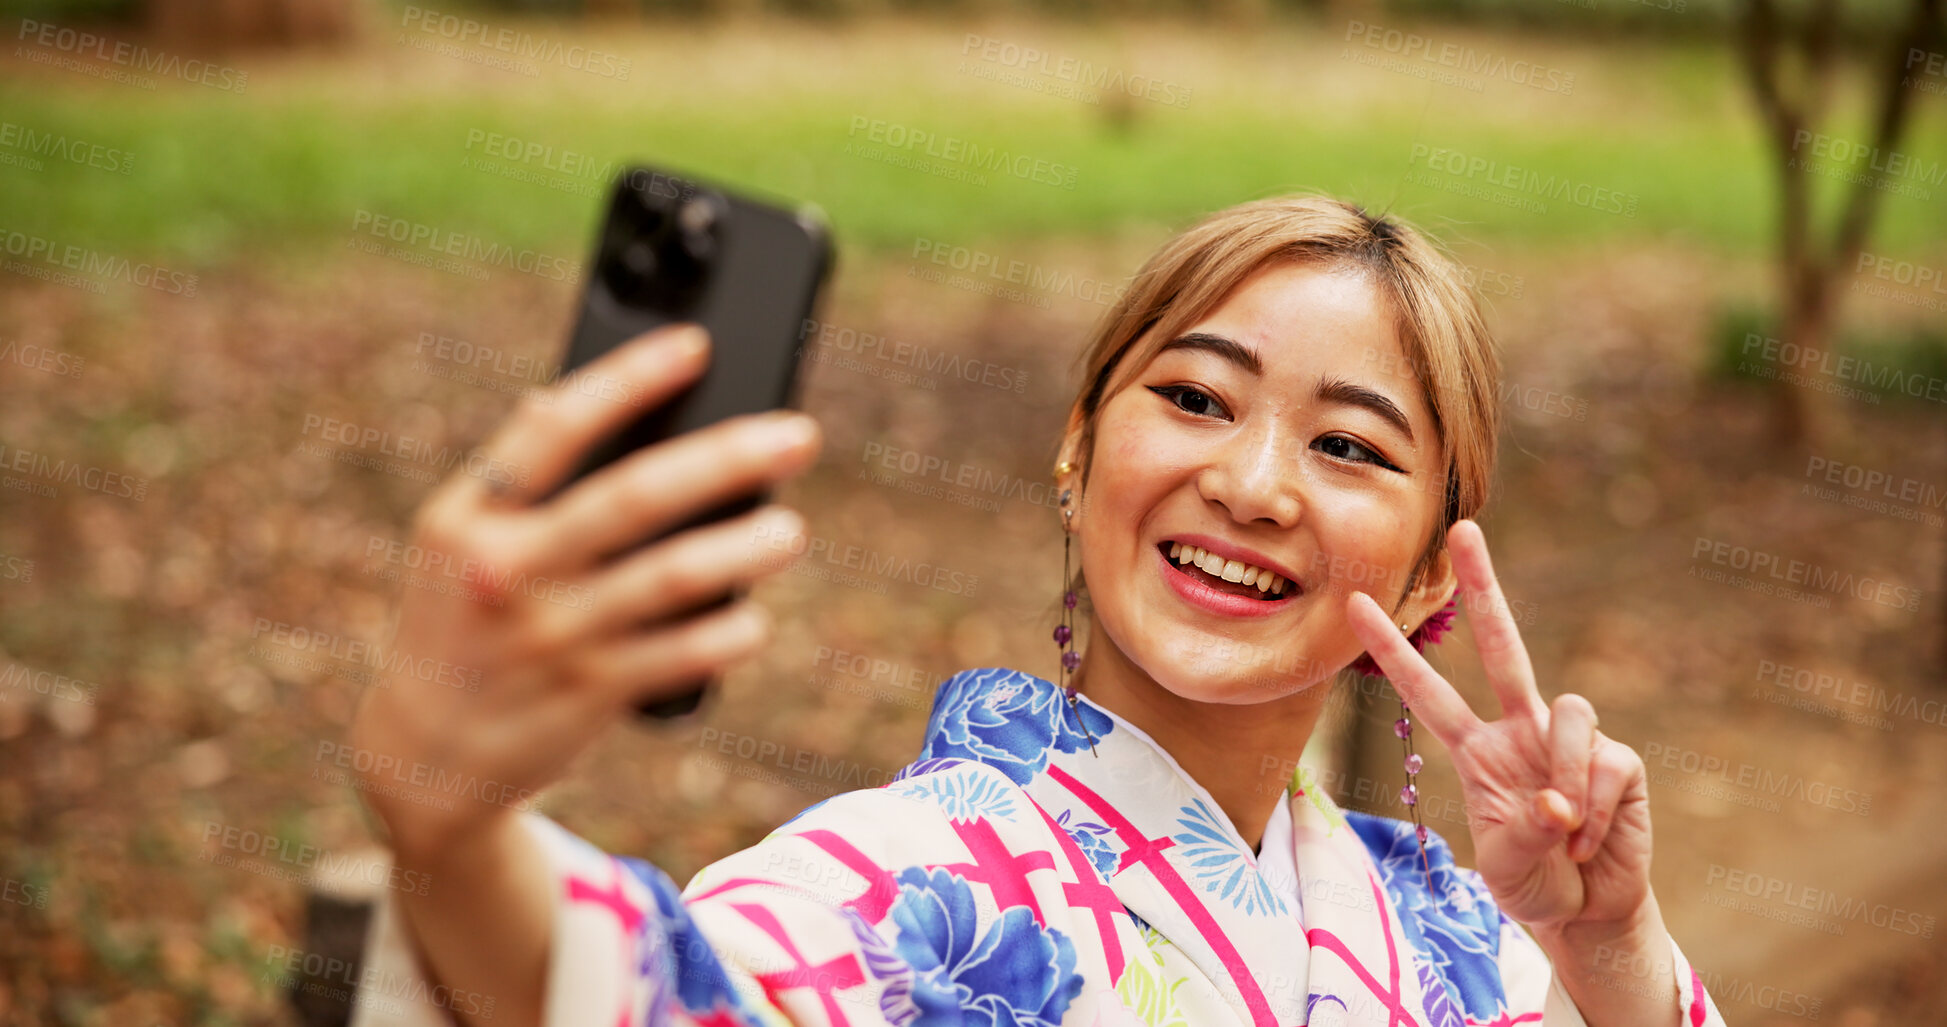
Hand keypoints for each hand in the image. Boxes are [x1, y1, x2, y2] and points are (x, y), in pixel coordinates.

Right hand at [345, 323, 821, 863]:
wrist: (423, 755)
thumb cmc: (463, 621)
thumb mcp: (456, 544)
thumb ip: (513, 481)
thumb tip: (562, 393)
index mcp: (467, 515)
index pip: (552, 427)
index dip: (628, 379)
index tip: (695, 345)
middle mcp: (504, 571)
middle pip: (633, 497)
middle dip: (726, 458)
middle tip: (798, 435)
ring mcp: (549, 636)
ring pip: (671, 579)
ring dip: (744, 549)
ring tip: (788, 529)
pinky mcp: (588, 695)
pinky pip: (679, 656)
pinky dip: (726, 633)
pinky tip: (754, 618)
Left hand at [1345, 519, 1651, 931]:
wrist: (1588, 912)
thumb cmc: (1533, 884)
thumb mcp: (1506, 867)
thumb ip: (1523, 832)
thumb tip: (1556, 800)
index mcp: (1475, 751)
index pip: (1427, 693)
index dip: (1394, 652)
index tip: (1355, 603)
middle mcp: (1519, 731)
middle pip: (1503, 645)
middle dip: (1484, 585)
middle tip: (1464, 529)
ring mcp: (1568, 740)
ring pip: (1568, 709)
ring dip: (1565, 776)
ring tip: (1564, 830)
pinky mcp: (1617, 759)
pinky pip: (1602, 762)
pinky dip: (1595, 808)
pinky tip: (1590, 840)